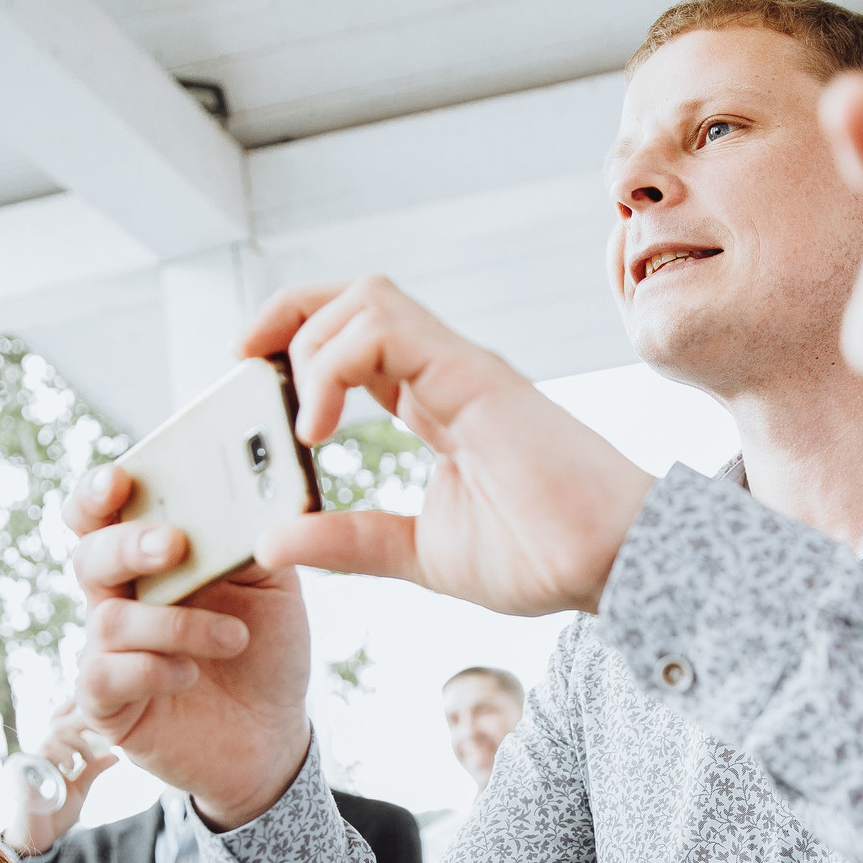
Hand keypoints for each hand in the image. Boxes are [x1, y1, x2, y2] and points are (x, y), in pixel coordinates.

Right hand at [0, 705, 119, 855]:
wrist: (40, 835)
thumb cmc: (57, 812)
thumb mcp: (80, 789)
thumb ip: (93, 770)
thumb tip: (116, 756)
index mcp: (54, 754)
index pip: (61, 722)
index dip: (74, 711)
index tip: (98, 718)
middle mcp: (42, 753)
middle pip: (59, 723)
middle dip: (81, 724)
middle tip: (100, 733)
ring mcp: (33, 761)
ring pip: (55, 735)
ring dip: (76, 744)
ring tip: (86, 760)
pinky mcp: (27, 771)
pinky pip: (44, 753)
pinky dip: (61, 755)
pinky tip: (71, 766)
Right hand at [64, 474, 313, 829]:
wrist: (276, 734)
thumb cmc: (267, 650)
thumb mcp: (274, 587)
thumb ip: (257, 541)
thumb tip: (256, 492)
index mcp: (152, 560)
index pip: (102, 514)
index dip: (97, 492)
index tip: (119, 479)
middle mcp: (120, 600)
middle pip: (89, 556)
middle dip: (126, 544)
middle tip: (173, 544)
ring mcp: (110, 653)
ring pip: (108, 619)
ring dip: (175, 623)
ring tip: (234, 638)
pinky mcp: (110, 706)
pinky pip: (104, 676)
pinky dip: (151, 668)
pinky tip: (190, 674)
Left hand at [238, 277, 657, 616]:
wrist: (612, 566)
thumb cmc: (542, 557)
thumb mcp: (416, 554)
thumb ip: (348, 540)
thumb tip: (273, 539)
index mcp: (435, 401)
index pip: (355, 334)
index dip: (294, 336)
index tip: (250, 374)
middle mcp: (446, 371)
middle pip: (352, 296)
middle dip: (284, 321)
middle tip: (250, 378)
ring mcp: (462, 367)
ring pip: (365, 296)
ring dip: (310, 345)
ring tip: (304, 424)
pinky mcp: (474, 375)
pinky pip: (385, 325)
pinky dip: (334, 362)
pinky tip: (323, 428)